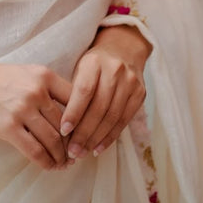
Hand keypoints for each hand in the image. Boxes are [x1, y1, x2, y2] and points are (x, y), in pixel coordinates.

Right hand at [0, 58, 72, 170]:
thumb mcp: (21, 74)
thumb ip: (42, 88)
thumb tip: (64, 113)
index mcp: (42, 74)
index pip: (76, 99)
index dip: (83, 120)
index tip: (84, 132)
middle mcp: (36, 90)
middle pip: (66, 123)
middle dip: (74, 143)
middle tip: (77, 154)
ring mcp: (22, 108)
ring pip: (53, 140)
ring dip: (61, 156)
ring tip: (64, 163)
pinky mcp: (8, 127)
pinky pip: (35, 151)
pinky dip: (46, 162)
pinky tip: (49, 167)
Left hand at [60, 25, 150, 159]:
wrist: (123, 50)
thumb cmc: (94, 64)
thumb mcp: (81, 68)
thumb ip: (73, 92)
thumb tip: (62, 127)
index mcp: (95, 62)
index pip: (84, 91)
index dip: (74, 113)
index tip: (63, 131)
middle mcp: (115, 70)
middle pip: (99, 107)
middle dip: (84, 132)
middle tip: (72, 151)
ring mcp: (130, 82)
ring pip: (112, 117)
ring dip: (96, 139)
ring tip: (82, 152)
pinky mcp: (140, 94)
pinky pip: (124, 120)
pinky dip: (110, 137)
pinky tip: (98, 148)